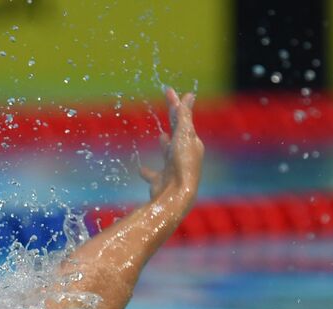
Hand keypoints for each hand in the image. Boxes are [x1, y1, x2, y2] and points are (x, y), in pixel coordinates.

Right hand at [139, 86, 203, 203]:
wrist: (176, 194)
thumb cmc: (182, 162)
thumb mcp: (183, 135)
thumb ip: (184, 116)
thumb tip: (189, 95)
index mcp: (191, 142)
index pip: (182, 117)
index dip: (175, 103)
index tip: (169, 90)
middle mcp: (184, 154)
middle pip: (177, 132)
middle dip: (173, 118)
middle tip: (169, 104)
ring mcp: (172, 168)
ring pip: (168, 152)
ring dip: (165, 144)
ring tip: (162, 136)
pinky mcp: (161, 181)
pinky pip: (153, 174)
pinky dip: (147, 171)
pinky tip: (141, 169)